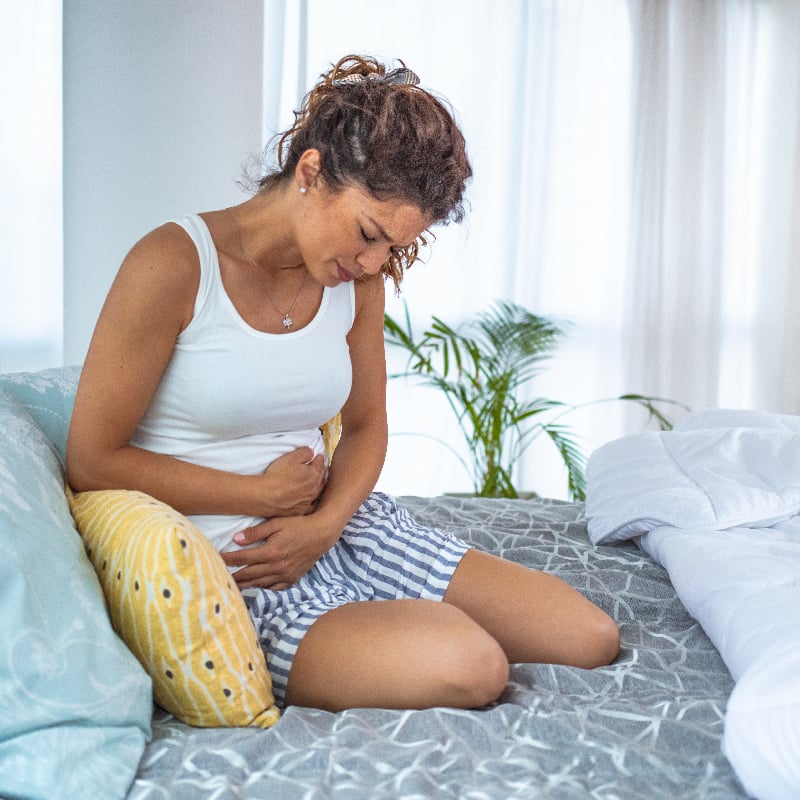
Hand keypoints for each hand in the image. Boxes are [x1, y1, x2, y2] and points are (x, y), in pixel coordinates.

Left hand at [221, 514, 336, 590]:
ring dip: (244, 586)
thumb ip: (255, 532)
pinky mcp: (292, 579)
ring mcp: (284, 575)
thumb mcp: (277, 523)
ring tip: (231, 587)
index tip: (215, 559)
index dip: (226, 559)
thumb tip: (235, 539)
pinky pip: (274, 588)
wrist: (322, 534)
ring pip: (259, 584)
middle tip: (217, 578)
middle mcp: (276, 566)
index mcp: (270, 552)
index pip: (242, 558)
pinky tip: (255, 588)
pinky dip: (262, 589)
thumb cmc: (298, 525)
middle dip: (231, 576)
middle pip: (247, 574)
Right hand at [258, 447, 326, 516]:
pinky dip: (313, 501)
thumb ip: (305, 452)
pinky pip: (312, 506)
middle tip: (319, 467)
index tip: (318, 456)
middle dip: (320, 470)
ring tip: (316, 481)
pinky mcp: (301, 510)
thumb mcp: (291, 457)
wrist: (266, 496)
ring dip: (319, 485)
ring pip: (319, 491)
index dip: (318, 458)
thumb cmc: (278, 475)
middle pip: (321, 477)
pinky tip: (311, 500)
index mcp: (314, 474)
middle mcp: (315, 488)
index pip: (320, 463)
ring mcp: (309, 501)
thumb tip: (312, 453)